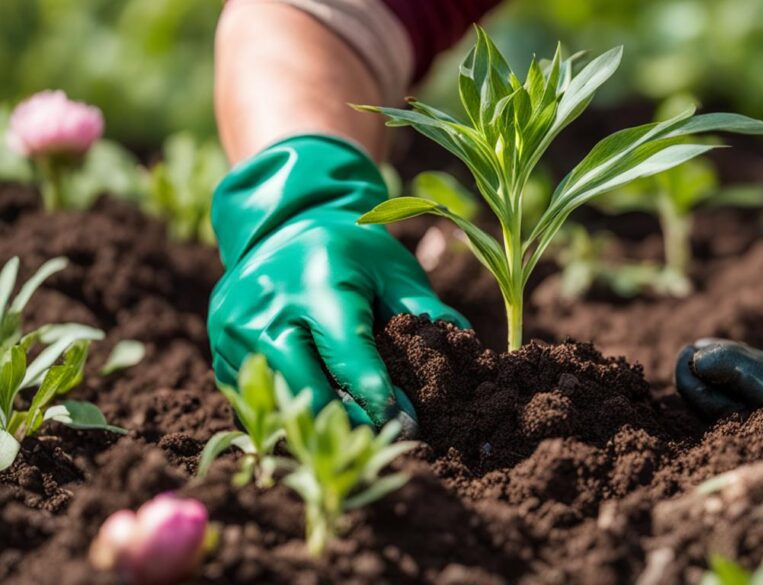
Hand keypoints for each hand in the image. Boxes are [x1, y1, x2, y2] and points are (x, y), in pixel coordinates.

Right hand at [208, 134, 467, 435]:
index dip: (376, 394)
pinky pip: (260, 403)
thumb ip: (422, 310)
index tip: (405, 423)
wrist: (280, 228)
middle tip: (387, 437)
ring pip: (281, 402)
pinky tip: (326, 418)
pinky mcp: (220, 354)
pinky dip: (294, 415)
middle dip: (351, 419)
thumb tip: (463, 349)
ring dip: (322, 425)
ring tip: (361, 435)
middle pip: (307, 387)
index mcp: (313, 281)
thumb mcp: (390, 267)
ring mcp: (233, 333)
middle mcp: (264, 307)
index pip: (345, 352)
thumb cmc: (347, 249)